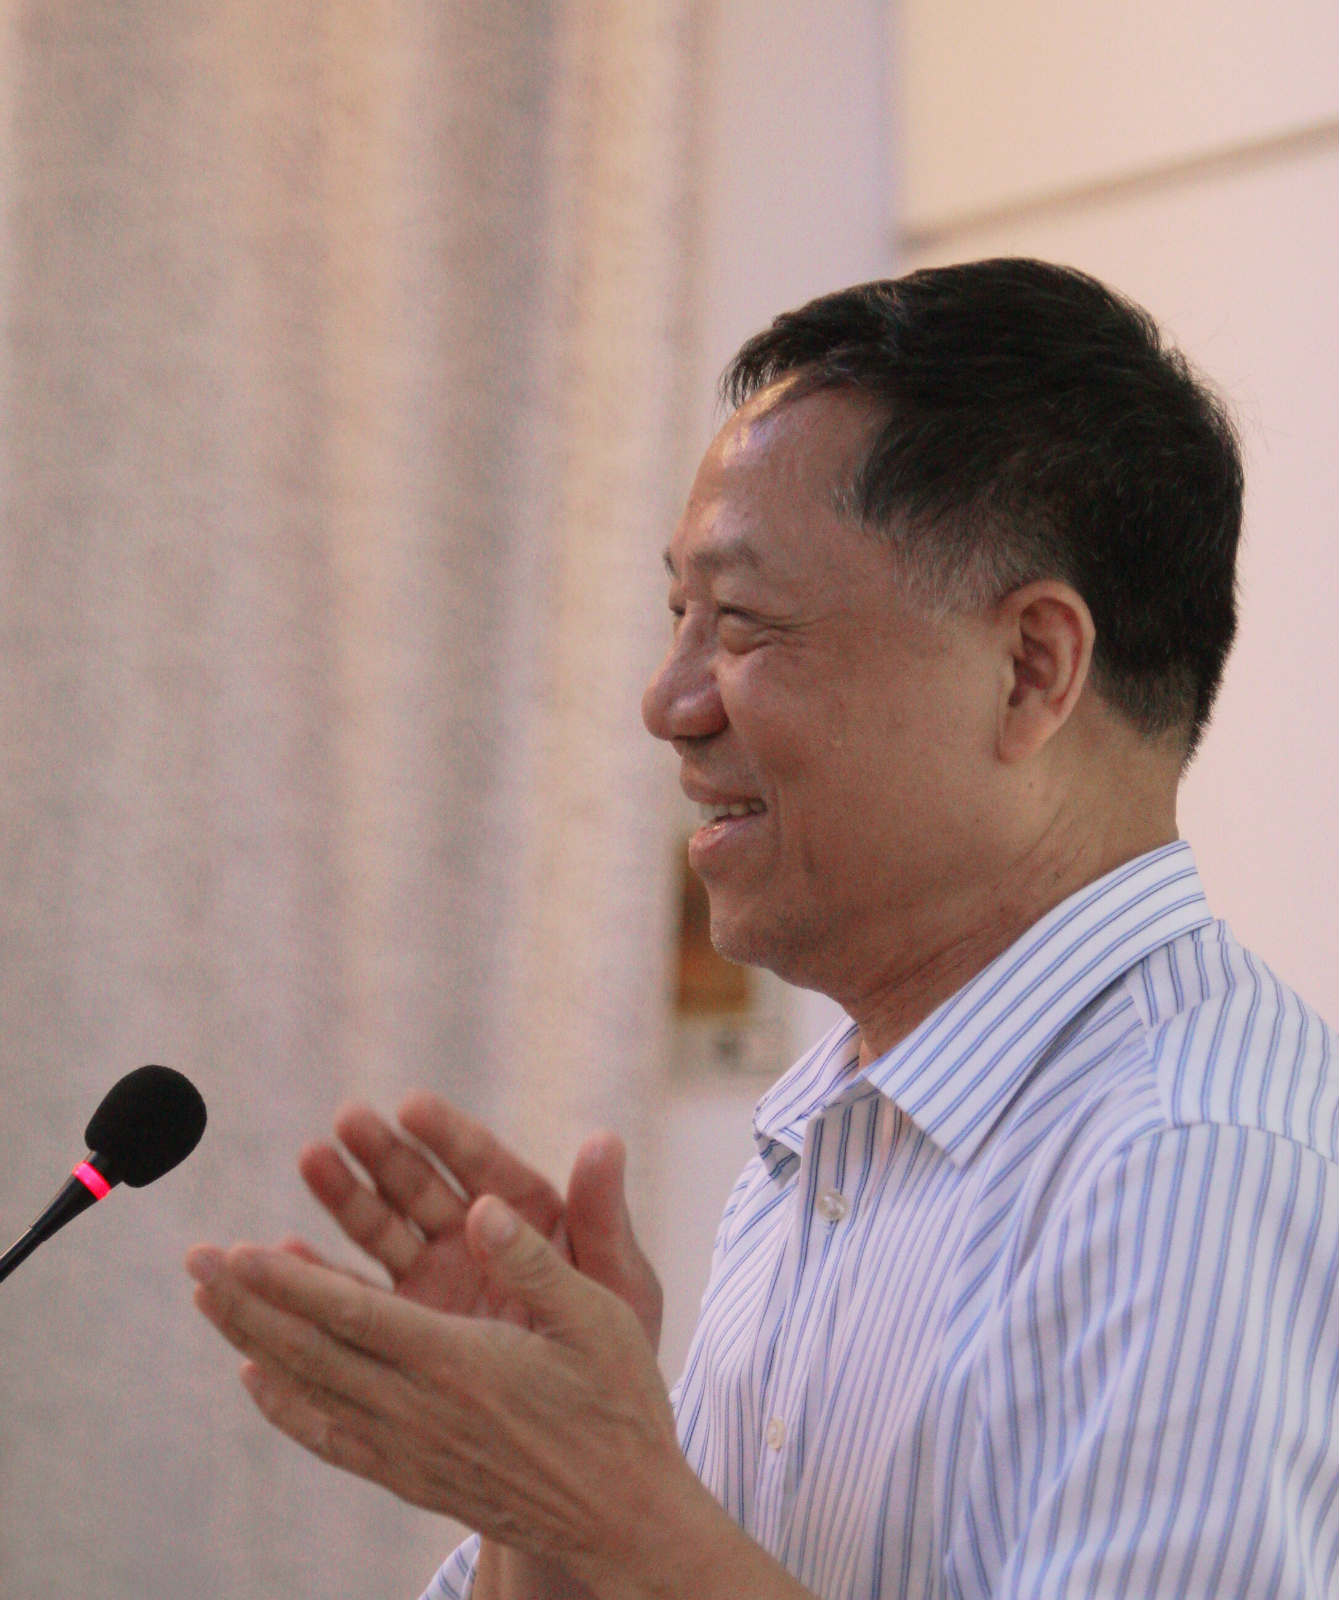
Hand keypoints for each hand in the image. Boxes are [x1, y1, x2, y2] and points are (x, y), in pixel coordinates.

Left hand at [186, 1199, 711, 1591]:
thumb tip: (482, 1204)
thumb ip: (535, 1258)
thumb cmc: (617, 1404)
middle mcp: (420, 1408)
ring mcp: (410, 1448)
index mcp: (461, 1360)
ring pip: (311, 1391)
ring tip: (208, 1307)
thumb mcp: (598, 1315)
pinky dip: (286, 1407)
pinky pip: (331, 1438)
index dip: (289, 1282)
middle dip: (248, 1303)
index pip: (353, 1314)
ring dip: (253, 1343)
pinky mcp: (412, 1476)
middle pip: (311, 1352)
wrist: (619, 1518)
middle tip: (196, 1262)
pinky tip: (258, 1382)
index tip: (237, 1252)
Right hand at [292, 1095, 661, 1346]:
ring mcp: (436, 1282)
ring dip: (346, 1196)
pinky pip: (361, 1296)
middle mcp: (476, 1242)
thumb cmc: (621, 1355)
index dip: (450, 1137)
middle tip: (348, 1120)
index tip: (413, 1106)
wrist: (593, 1445)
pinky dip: (325, 1274)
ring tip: (312, 1160)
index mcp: (530, 1220)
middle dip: (386, 1153)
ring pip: (385, 1229)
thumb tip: (605, 1141)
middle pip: (425, 1188)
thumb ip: (603, 1217)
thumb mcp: (622, 1286)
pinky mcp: (407, 1326)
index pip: (486, 1169)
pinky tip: (287, 1253)